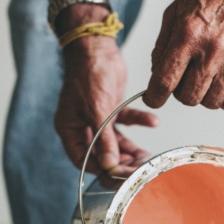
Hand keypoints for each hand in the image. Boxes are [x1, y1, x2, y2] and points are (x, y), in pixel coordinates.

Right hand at [54, 34, 156, 176]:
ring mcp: (97, 119)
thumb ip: (104, 139)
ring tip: (148, 156)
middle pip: (101, 155)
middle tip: (139, 169)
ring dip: (131, 149)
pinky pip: (126, 122)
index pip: (83, 161)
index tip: (120, 177)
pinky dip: (139, 123)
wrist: (96, 46)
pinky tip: (153, 122)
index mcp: (69, 129)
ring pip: (115, 143)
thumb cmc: (88, 73)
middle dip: (120, 163)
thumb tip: (110, 166)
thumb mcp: (97, 110)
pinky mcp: (111, 109)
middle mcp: (82, 127)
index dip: (102, 171)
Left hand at [144, 0, 223, 109]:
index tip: (154, 99)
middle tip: (183, 79)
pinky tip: (221, 88)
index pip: (165, 82)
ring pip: (211, 102)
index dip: (155, 97)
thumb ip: (162, 46)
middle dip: (180, 93)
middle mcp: (211, 50)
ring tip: (203, 80)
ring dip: (203, 96)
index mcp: (188, 36)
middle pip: (188, 97)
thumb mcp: (174, 13)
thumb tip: (157, 74)